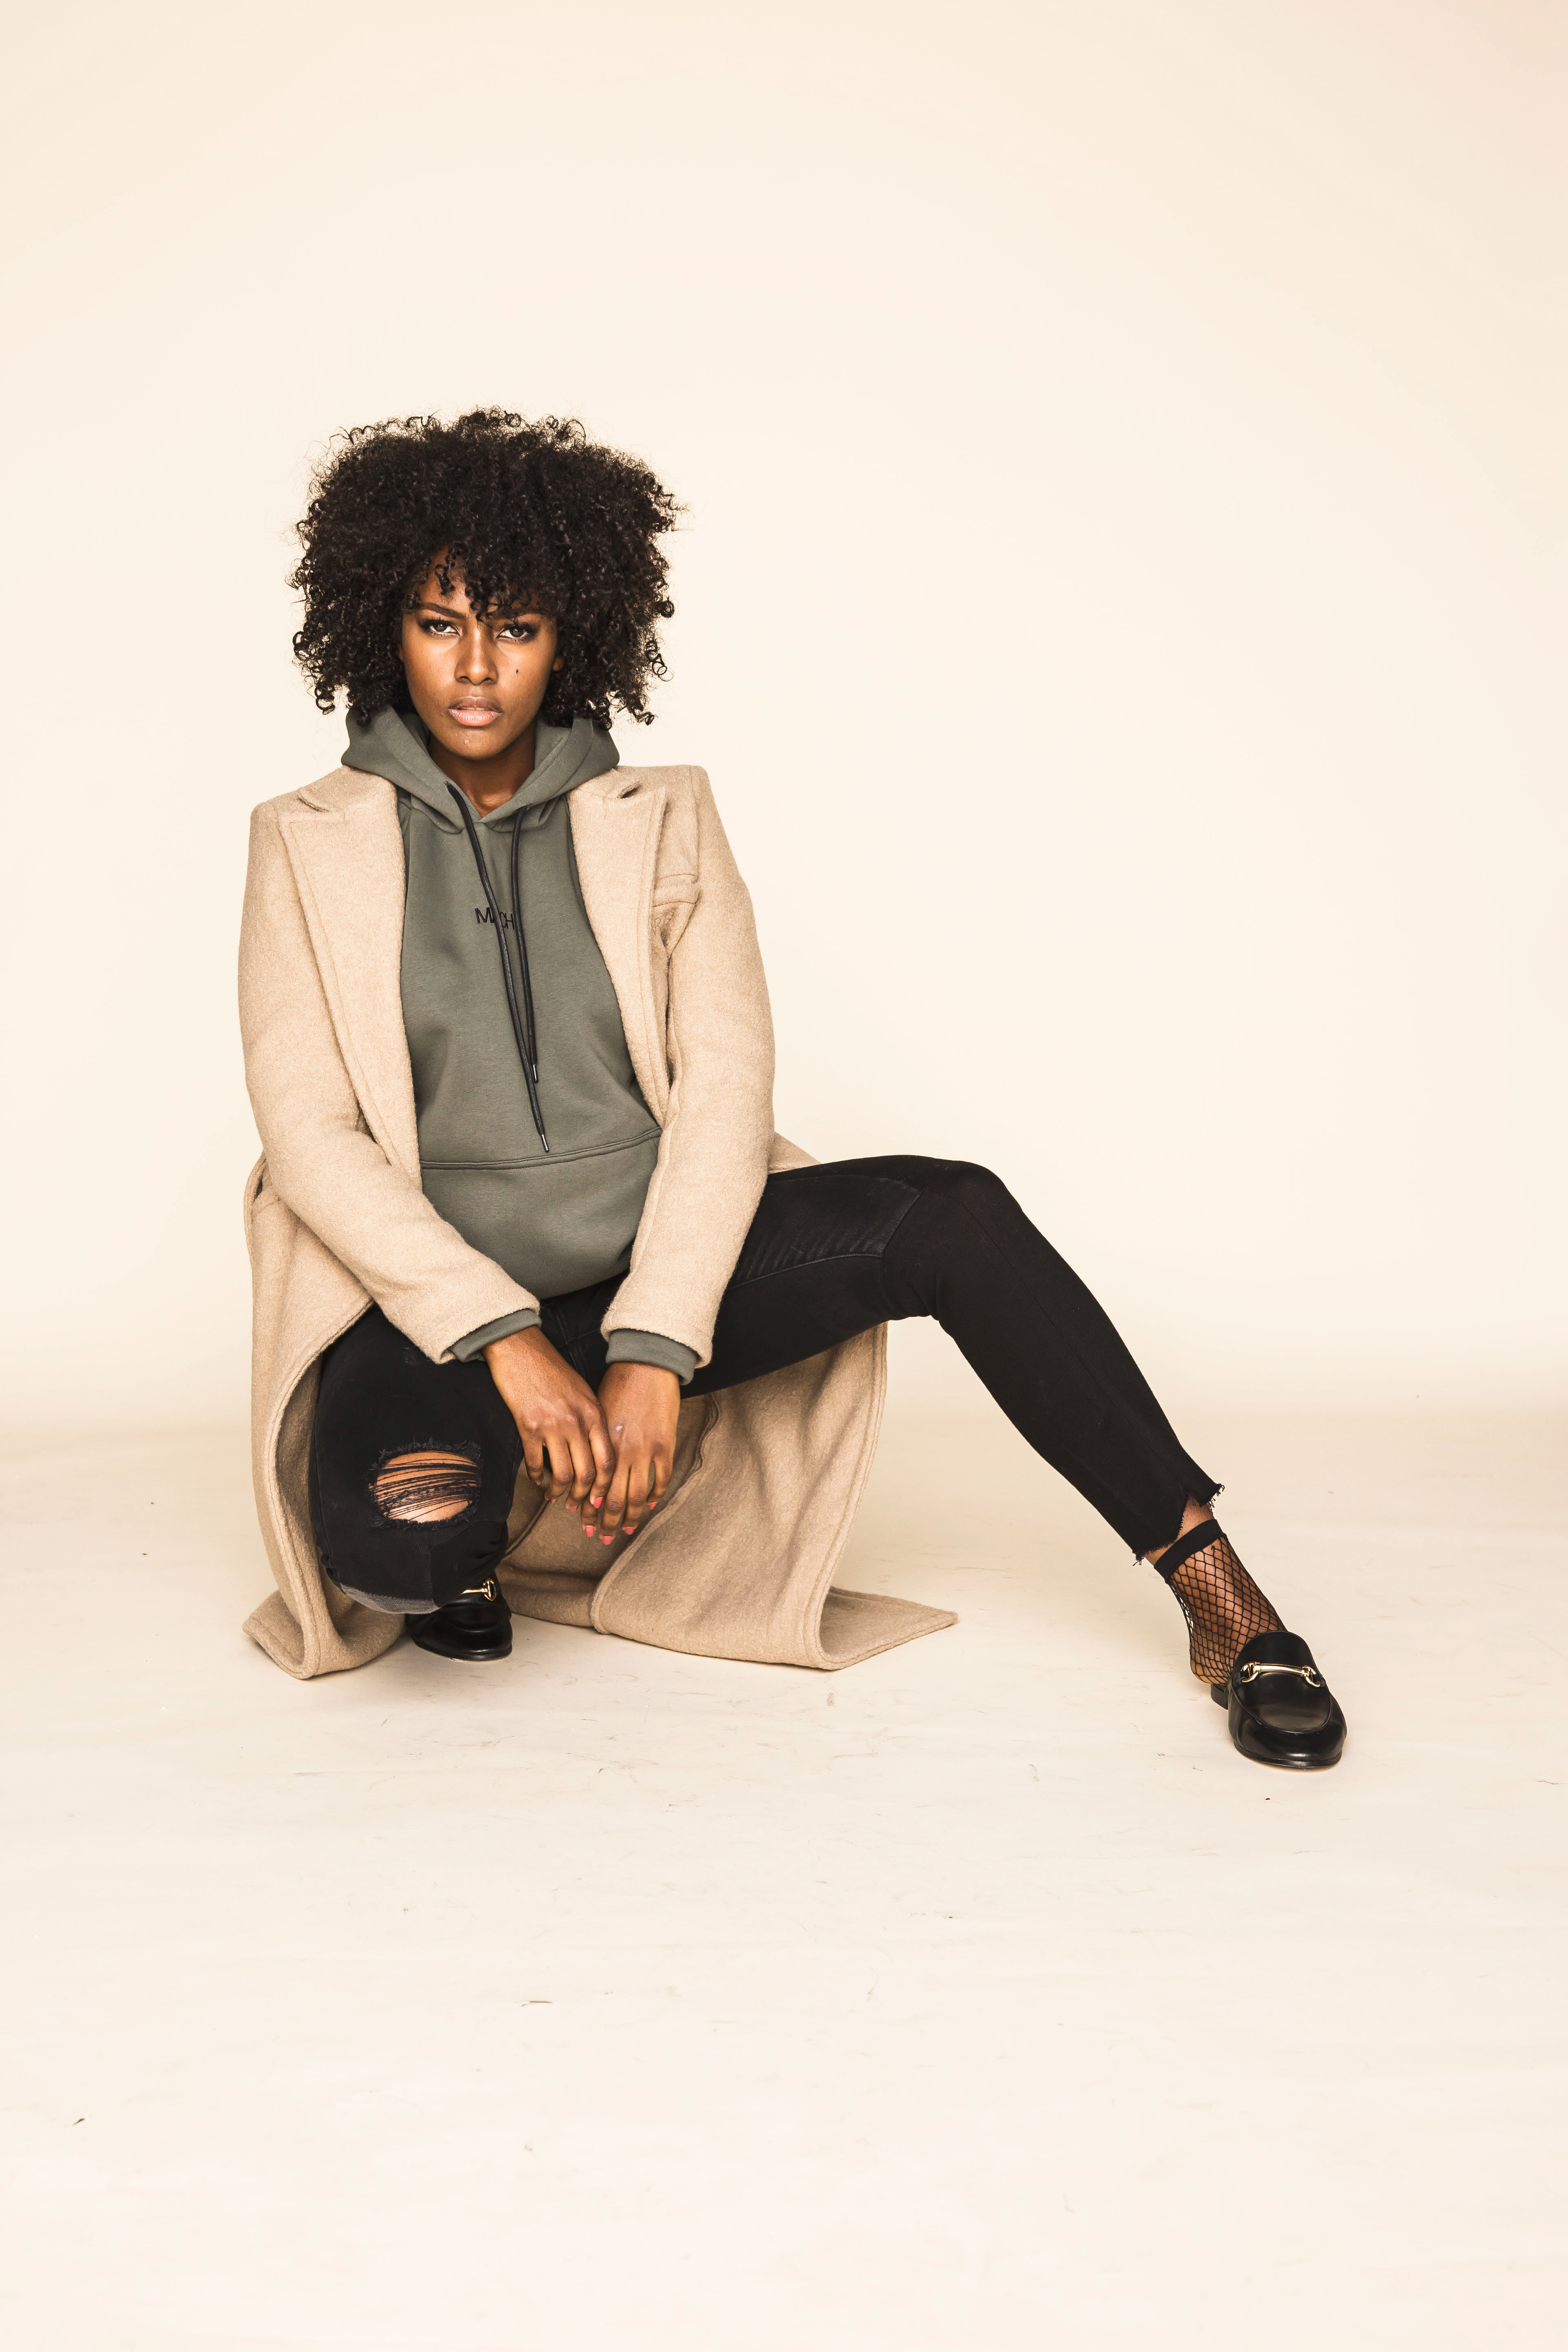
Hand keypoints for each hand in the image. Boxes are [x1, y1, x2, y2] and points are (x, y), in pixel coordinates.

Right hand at [483, 1327, 613, 1514]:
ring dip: (559, 1492)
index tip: (600, 1500)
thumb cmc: (553, 1370)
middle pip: (587, 1473)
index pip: (607, 1460)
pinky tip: (537, 1482)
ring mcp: (552, 1425)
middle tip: (577, 1506)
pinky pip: (535, 1463)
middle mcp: (576, 1422)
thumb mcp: (582, 1391)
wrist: (521, 1349)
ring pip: (562, 1474)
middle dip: (583, 1497)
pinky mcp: (527, 1427)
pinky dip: (536, 1478)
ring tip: (555, 1498)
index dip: (605, 1486)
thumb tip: (596, 1452)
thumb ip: (592, 1419)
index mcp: (594, 1413)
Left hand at [584, 1362, 680, 1543]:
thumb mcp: (594, 1412)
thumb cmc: (616, 1384)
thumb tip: (583, 1466)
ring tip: (624, 1530)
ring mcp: (645, 1450)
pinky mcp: (665, 1445)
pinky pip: (660, 1480)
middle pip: (611, 1499)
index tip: (582, 1521)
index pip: (591, 1487)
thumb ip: (590, 1442)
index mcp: (600, 1444)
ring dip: (629, 1517)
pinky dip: (654, 1496)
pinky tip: (648, 1504)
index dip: (586, 1508)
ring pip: (635, 1496)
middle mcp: (620, 1452)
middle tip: (600, 1537)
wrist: (646, 1363)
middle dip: (605, 1522)